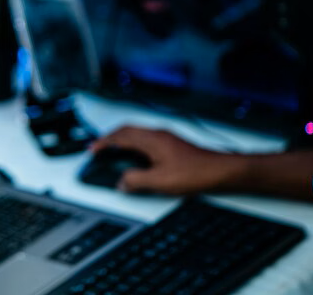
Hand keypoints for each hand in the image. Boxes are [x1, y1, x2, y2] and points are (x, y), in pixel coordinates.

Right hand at [91, 126, 242, 194]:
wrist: (219, 171)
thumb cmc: (195, 172)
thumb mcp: (159, 181)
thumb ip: (135, 180)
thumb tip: (121, 181)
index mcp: (152, 139)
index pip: (120, 136)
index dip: (104, 142)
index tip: (93, 149)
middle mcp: (158, 134)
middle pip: (127, 130)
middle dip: (110, 138)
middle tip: (99, 148)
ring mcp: (166, 138)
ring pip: (137, 134)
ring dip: (123, 141)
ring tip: (113, 152)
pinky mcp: (173, 144)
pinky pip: (146, 139)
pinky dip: (135, 145)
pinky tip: (137, 157)